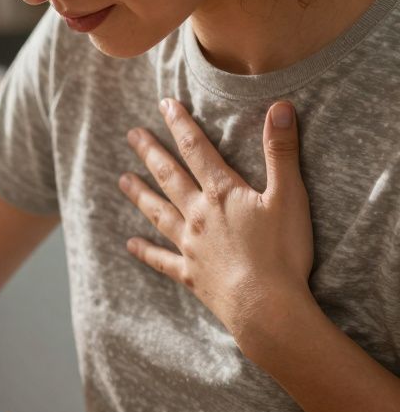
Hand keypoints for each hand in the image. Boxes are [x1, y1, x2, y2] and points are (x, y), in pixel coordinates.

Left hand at [117, 98, 314, 344]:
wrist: (265, 306)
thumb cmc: (282, 252)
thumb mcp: (289, 196)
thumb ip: (281, 152)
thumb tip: (279, 107)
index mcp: (222, 194)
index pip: (197, 150)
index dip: (181, 125)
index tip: (164, 105)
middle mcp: (198, 215)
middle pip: (169, 177)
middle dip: (151, 153)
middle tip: (132, 135)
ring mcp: (190, 245)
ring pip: (158, 213)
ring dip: (140, 194)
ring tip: (122, 180)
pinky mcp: (189, 274)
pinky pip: (161, 260)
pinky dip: (145, 251)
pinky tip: (130, 244)